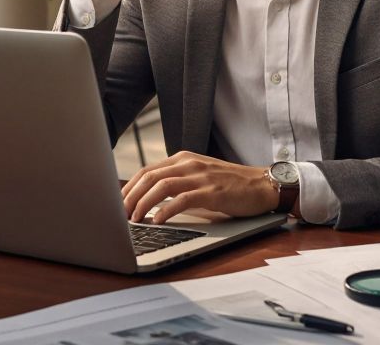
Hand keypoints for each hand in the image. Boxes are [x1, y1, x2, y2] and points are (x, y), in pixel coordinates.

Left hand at [122, 151, 277, 223]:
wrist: (262, 185)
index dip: (129, 188)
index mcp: (183, 159)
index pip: (147, 170)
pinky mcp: (211, 191)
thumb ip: (177, 182)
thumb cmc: (230, 185)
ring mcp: (200, 176)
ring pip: (161, 186)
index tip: (117, 204)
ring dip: (143, 204)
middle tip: (119, 215)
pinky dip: (165, 211)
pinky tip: (158, 221)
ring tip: (134, 219)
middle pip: (149, 177)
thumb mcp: (199, 177)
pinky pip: (181, 200)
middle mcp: (189, 164)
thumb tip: (149, 200)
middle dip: (130, 197)